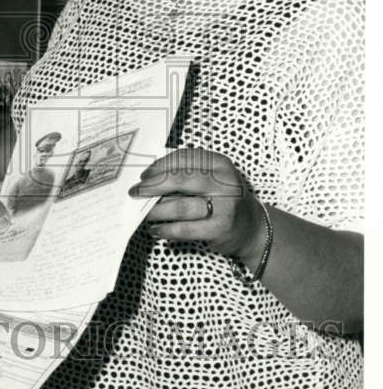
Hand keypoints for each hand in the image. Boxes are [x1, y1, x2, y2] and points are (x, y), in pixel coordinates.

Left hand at [129, 148, 266, 262]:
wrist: (253, 228)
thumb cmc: (224, 198)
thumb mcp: (212, 178)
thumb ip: (186, 174)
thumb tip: (149, 179)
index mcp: (220, 163)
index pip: (182, 159)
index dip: (158, 166)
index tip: (143, 175)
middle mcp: (224, 182)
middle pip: (179, 179)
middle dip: (152, 186)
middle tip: (135, 192)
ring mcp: (224, 206)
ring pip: (179, 206)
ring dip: (156, 210)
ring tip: (144, 213)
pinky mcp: (220, 229)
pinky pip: (184, 229)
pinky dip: (166, 229)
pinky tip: (156, 229)